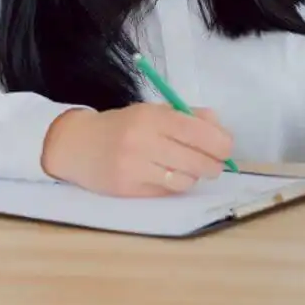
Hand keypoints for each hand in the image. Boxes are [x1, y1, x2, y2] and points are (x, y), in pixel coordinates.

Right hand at [41, 104, 234, 196]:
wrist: (77, 145)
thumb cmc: (123, 126)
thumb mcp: (154, 111)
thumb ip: (190, 117)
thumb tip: (222, 131)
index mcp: (152, 117)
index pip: (198, 133)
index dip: (220, 144)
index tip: (227, 149)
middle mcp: (142, 142)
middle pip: (197, 161)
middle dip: (214, 165)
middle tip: (215, 164)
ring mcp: (133, 168)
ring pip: (185, 181)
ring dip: (194, 177)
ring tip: (188, 169)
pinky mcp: (127, 189)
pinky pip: (167, 192)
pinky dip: (174, 186)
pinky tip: (167, 176)